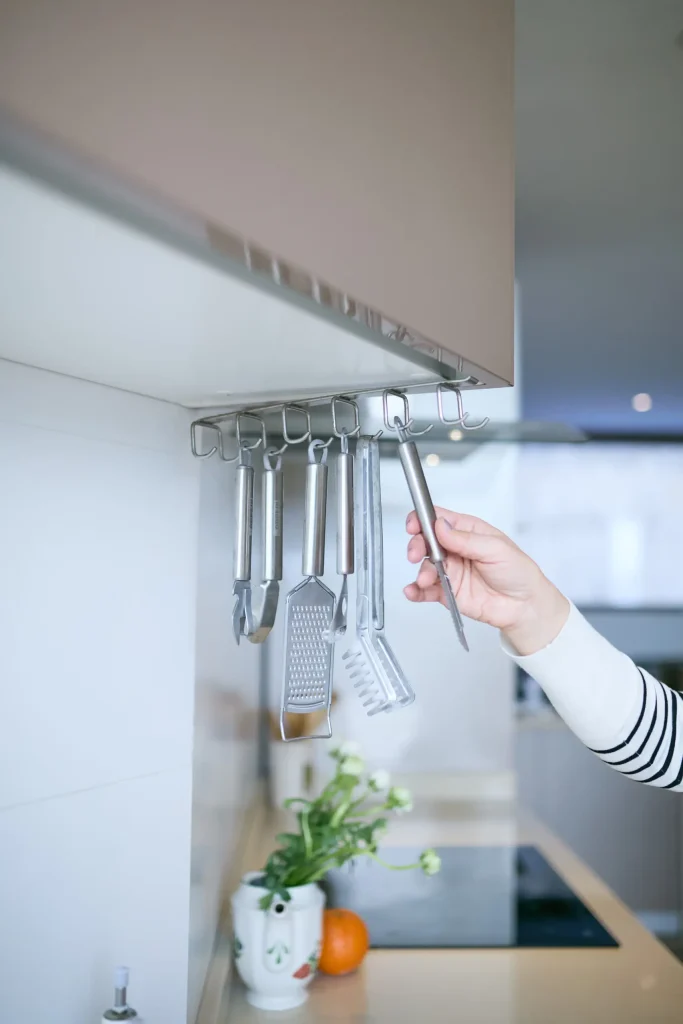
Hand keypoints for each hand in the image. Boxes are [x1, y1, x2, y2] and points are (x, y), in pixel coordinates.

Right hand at [404, 509, 569, 655]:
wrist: (525, 606)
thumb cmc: (518, 572)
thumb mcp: (496, 549)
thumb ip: (466, 539)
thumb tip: (440, 527)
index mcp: (467, 532)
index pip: (438, 519)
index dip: (422, 519)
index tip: (413, 526)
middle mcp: (455, 549)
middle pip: (426, 541)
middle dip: (416, 546)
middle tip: (415, 554)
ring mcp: (450, 571)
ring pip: (424, 566)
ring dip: (420, 571)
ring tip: (425, 580)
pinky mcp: (447, 592)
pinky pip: (426, 590)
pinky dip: (416, 591)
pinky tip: (412, 592)